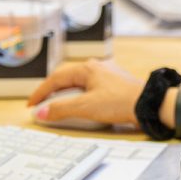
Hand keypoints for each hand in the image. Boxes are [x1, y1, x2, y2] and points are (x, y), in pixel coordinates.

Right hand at [26, 58, 143, 127]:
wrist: (149, 104)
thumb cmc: (119, 102)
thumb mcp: (85, 107)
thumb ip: (61, 109)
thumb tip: (41, 112)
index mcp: (87, 68)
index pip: (56, 79)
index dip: (41, 92)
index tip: (31, 104)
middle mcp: (97, 67)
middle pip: (67, 79)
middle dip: (53, 92)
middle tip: (42, 105)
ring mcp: (108, 74)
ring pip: (80, 83)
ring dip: (67, 94)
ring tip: (58, 106)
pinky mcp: (116, 84)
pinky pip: (92, 88)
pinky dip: (81, 96)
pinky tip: (82, 105)